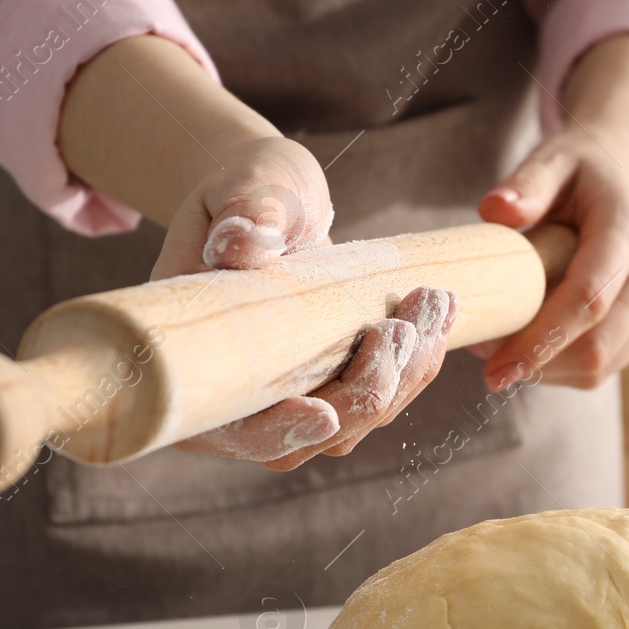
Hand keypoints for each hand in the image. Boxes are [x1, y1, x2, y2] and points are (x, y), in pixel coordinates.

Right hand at [58, 36, 459, 469]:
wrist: (274, 201)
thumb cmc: (246, 192)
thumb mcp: (243, 190)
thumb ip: (245, 215)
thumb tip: (243, 244)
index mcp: (192, 371)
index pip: (234, 429)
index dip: (278, 430)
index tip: (323, 412)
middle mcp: (237, 404)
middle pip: (309, 437)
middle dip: (368, 390)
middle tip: (402, 325)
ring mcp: (287, 403)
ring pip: (354, 420)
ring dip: (404, 374)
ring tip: (432, 305)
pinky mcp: (330, 389)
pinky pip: (378, 397)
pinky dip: (414, 364)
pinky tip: (436, 319)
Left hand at [471, 34, 628, 391]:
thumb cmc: (584, 169)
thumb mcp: (553, 161)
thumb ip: (526, 184)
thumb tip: (493, 210)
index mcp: (627, 229)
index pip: (588, 299)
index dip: (541, 341)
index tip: (495, 369)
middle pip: (597, 345)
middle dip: (537, 364)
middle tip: (487, 360)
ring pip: (603, 364)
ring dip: (550, 369)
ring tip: (507, 348)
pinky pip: (611, 362)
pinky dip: (569, 366)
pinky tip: (542, 342)